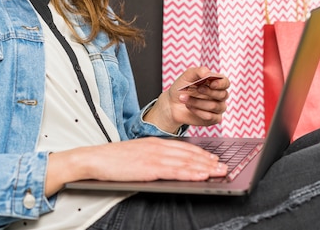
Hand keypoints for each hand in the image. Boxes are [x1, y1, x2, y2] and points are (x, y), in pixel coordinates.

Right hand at [44, 137, 227, 195]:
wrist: (95, 159)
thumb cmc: (114, 159)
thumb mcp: (137, 154)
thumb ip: (153, 156)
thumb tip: (169, 165)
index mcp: (155, 143)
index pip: (184, 148)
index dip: (201, 153)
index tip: (214, 158)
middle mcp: (157, 147)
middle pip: (189, 154)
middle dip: (209, 161)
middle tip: (224, 167)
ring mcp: (154, 156)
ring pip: (186, 162)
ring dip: (205, 167)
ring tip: (219, 172)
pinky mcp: (149, 167)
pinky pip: (175, 171)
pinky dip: (191, 173)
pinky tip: (201, 175)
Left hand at [144, 67, 229, 132]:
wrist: (172, 104)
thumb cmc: (182, 88)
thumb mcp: (187, 76)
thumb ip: (198, 71)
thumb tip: (208, 73)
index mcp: (215, 83)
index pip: (226, 82)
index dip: (221, 83)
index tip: (212, 84)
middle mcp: (219, 95)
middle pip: (223, 95)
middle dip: (208, 92)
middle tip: (197, 89)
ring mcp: (217, 108)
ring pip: (215, 106)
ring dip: (198, 102)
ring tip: (184, 98)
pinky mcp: (213, 119)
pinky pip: (211, 117)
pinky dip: (198, 112)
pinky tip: (189, 107)